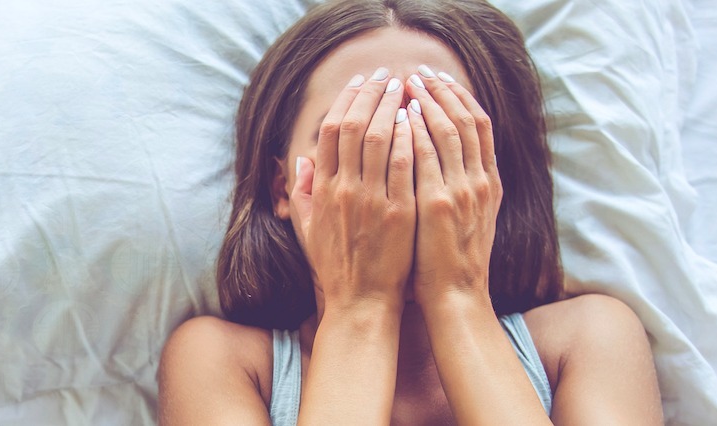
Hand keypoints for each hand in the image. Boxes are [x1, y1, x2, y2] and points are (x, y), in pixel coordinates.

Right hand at [291, 69, 415, 310]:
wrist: (361, 303)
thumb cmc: (337, 267)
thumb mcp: (307, 229)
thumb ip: (302, 192)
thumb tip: (300, 160)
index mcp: (322, 190)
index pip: (329, 132)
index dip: (345, 101)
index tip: (360, 83)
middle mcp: (343, 190)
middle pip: (353, 127)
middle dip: (370, 95)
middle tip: (387, 76)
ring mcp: (371, 200)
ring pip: (378, 139)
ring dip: (391, 108)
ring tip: (404, 88)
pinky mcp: (398, 212)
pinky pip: (402, 165)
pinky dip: (408, 138)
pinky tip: (415, 120)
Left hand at [400, 67, 502, 303]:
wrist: (456, 298)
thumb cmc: (451, 262)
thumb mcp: (470, 218)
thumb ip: (464, 184)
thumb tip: (456, 155)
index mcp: (488, 182)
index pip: (480, 125)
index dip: (459, 97)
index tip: (439, 78)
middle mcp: (480, 181)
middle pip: (466, 119)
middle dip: (442, 91)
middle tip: (420, 71)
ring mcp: (462, 191)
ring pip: (448, 130)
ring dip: (427, 102)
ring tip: (407, 83)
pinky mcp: (438, 204)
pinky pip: (426, 156)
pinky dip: (416, 131)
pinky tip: (401, 115)